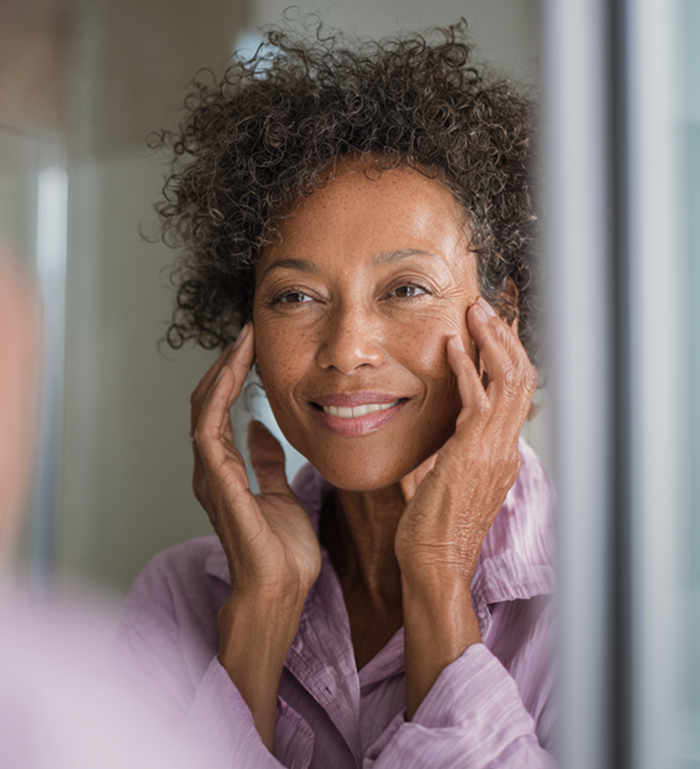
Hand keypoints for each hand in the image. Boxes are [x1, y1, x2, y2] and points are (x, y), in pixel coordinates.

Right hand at [190, 322, 320, 600]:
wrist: (280, 591)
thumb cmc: (282, 553)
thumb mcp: (281, 494)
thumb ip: (266, 462)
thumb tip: (260, 431)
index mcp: (226, 470)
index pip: (222, 410)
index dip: (234, 377)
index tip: (254, 347)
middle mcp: (212, 469)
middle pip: (208, 403)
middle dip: (226, 365)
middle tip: (247, 333)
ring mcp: (210, 476)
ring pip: (204, 410)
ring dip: (222, 373)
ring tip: (241, 342)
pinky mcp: (218, 483)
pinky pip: (208, 430)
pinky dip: (218, 397)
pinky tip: (233, 372)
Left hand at [395, 298, 536, 579]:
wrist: (435, 563)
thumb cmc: (435, 527)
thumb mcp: (450, 482)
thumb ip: (450, 453)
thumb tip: (438, 435)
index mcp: (503, 453)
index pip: (517, 393)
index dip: (508, 356)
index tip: (492, 329)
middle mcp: (505, 447)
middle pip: (522, 378)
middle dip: (504, 338)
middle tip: (485, 308)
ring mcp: (493, 450)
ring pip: (509, 381)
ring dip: (491, 342)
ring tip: (475, 313)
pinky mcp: (471, 452)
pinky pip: (478, 400)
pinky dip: (468, 369)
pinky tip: (452, 347)